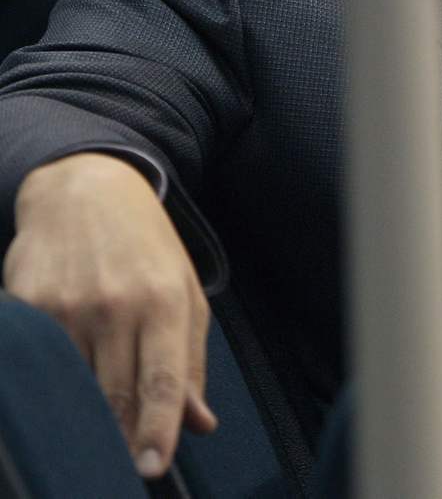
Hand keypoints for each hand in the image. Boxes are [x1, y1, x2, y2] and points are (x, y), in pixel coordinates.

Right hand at [3, 152, 216, 477]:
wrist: (86, 188)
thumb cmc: (145, 245)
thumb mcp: (184, 289)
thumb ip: (191, 360)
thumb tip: (199, 423)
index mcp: (162, 299)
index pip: (161, 381)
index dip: (158, 432)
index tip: (153, 469)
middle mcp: (116, 303)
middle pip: (115, 396)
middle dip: (120, 438)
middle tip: (122, 464)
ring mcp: (66, 305)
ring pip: (73, 387)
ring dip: (83, 417)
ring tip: (93, 431)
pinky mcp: (27, 304)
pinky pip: (36, 365)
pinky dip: (47, 385)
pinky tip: (57, 390)